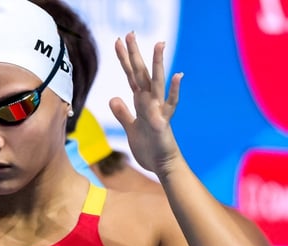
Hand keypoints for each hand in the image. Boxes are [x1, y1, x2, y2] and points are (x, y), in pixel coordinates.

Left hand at [109, 32, 182, 176]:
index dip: (124, 60)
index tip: (118, 41)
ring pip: (157, 84)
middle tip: (129, 33)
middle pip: (141, 74)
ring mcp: (159, 111)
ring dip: (158, 64)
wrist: (162, 165)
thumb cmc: (149, 147)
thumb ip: (123, 113)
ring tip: (159, 44)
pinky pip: (169, 106)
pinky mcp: (163, 124)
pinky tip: (179, 76)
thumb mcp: (130, 128)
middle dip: (135, 54)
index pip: (131, 76)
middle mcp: (151, 102)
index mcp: (142, 102)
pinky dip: (175, 91)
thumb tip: (113, 98)